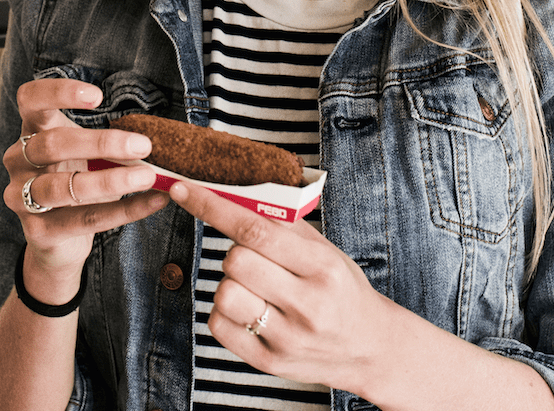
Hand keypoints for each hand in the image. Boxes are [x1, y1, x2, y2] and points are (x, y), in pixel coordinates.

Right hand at [3, 79, 167, 281]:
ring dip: (110, 180)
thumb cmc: (76, 179)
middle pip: (53, 144)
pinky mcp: (38, 231)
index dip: (58, 92)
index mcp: (31, 131)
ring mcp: (21, 198)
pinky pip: (84, 220)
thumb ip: (108, 142)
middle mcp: (18, 161)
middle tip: (143, 145)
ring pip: (62, 187)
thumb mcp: (87, 153)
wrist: (59, 239)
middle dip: (102, 143)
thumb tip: (153, 138)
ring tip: (148, 177)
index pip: (31, 99)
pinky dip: (124, 211)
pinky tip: (153, 201)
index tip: (98, 96)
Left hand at [169, 179, 390, 396]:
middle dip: (235, 251)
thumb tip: (239, 193)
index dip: (213, 206)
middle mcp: (307, 304)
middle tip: (256, 257)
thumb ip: (286, 224)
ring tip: (254, 286)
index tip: (184, 190)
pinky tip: (249, 308)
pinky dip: (224, 312)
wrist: (368, 347)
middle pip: (236, 261)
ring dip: (230, 283)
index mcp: (322, 267)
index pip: (256, 229)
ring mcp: (287, 337)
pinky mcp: (269, 362)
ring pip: (225, 294)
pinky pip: (218, 326)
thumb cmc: (342, 289)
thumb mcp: (326, 251)